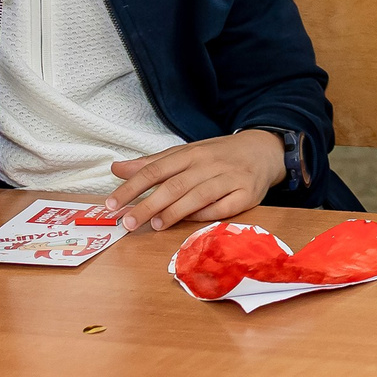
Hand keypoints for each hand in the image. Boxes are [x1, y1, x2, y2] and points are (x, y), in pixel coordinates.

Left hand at [101, 131, 286, 230]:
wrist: (265, 150)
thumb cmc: (219, 155)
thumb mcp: (187, 153)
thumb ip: (152, 163)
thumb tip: (117, 169)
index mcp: (191, 153)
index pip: (155, 170)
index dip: (131, 187)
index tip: (111, 204)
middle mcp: (210, 164)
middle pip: (174, 185)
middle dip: (148, 205)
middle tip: (127, 222)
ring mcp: (230, 178)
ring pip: (198, 196)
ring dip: (174, 212)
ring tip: (155, 225)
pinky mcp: (247, 194)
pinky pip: (223, 208)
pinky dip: (205, 215)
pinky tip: (190, 222)